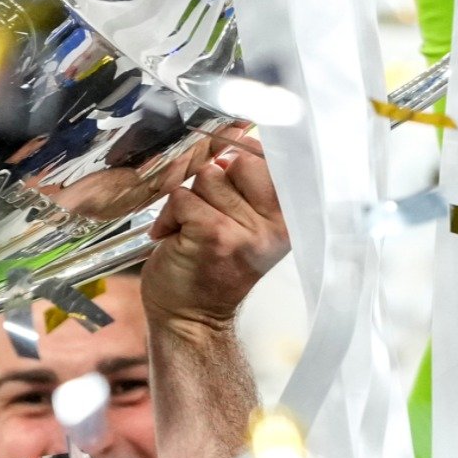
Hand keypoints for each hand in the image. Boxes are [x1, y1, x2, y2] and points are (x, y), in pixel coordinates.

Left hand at [139, 129, 287, 335]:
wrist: (192, 320)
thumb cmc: (214, 269)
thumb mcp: (248, 226)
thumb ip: (250, 186)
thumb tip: (235, 136)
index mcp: (288, 219)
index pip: (271, 158)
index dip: (242, 161)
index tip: (231, 181)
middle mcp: (274, 224)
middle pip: (235, 162)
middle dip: (213, 183)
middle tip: (211, 217)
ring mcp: (244, 230)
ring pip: (206, 178)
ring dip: (189, 203)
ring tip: (194, 233)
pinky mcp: (212, 235)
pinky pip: (182, 198)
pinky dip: (169, 217)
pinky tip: (175, 240)